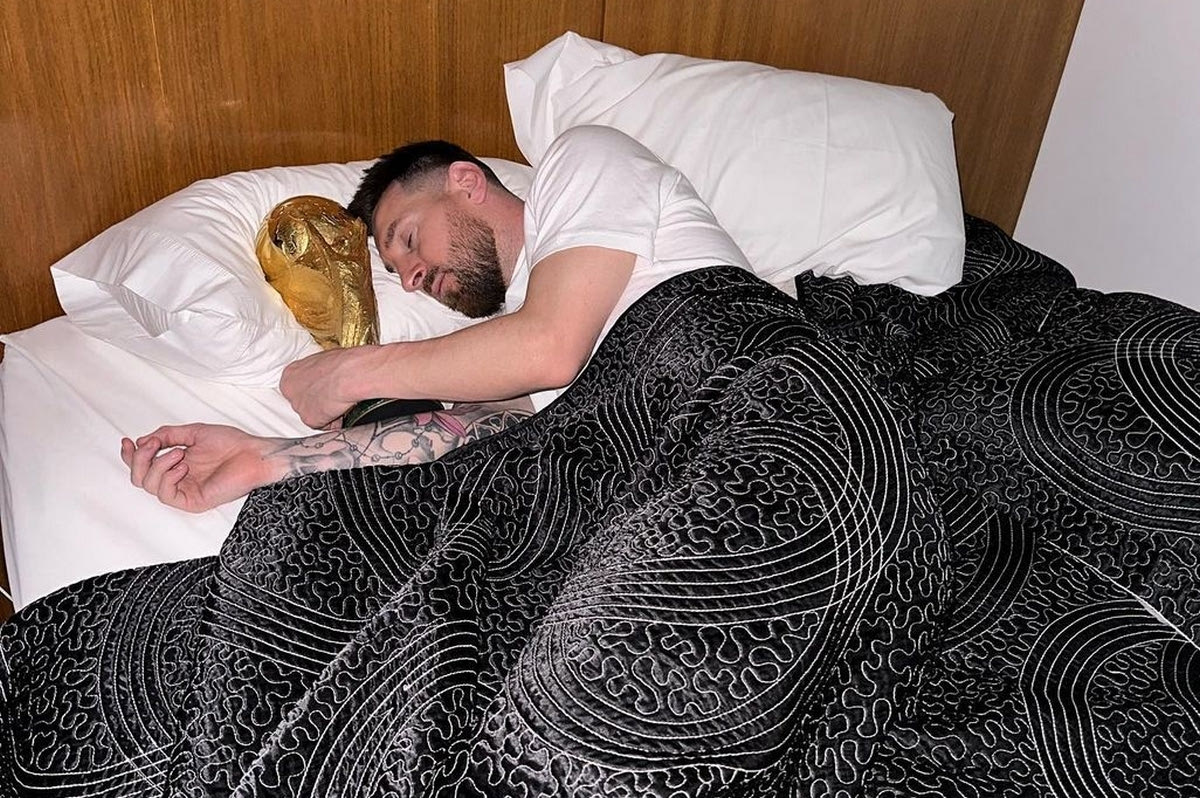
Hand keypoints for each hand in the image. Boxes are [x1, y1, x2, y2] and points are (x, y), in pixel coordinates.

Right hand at [120, 424, 282, 512]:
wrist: (253, 454)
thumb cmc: (231, 443)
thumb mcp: (193, 433)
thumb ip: (167, 435)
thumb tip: (142, 441)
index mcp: (175, 463)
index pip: (143, 465)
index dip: (130, 455)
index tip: (128, 441)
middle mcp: (177, 478)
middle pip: (138, 478)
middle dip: (139, 459)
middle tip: (154, 445)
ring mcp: (184, 491)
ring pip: (148, 485)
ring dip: (157, 465)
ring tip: (178, 453)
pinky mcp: (192, 501)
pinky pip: (166, 495)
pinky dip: (167, 477)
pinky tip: (182, 466)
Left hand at [280, 347, 370, 427]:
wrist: (349, 374)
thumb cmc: (341, 364)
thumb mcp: (323, 362)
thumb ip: (317, 374)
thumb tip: (325, 378)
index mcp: (290, 374)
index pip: (297, 388)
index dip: (312, 390)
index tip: (322, 390)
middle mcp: (290, 391)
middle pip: (302, 403)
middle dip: (317, 403)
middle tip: (331, 397)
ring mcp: (299, 407)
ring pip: (312, 414)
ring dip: (325, 412)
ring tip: (339, 402)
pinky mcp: (309, 420)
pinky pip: (323, 425)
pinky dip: (334, 421)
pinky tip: (341, 410)